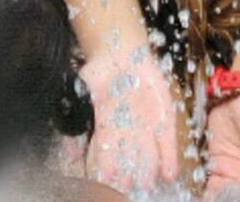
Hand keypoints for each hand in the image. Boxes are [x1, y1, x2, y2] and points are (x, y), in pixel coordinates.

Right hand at [63, 47, 179, 194]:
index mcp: (107, 128)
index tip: (104, 182)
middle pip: (128, 159)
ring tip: (146, 185)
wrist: (122, 51)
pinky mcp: (165, 117)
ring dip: (147, 171)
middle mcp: (127, 131)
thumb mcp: (82, 88)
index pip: (106, 155)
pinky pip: (167, 140)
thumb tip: (69, 152)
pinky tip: (170, 173)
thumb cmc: (100, 71)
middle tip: (126, 188)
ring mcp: (147, 125)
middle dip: (128, 175)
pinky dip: (169, 156)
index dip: (106, 170)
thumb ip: (76, 114)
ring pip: (148, 154)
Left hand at [204, 95, 239, 200]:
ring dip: (214, 198)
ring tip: (200, 200)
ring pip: (223, 194)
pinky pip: (210, 182)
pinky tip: (193, 193)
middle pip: (238, 197)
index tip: (230, 197)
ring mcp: (234, 171)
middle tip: (212, 198)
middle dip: (226, 199)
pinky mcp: (218, 162)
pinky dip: (202, 189)